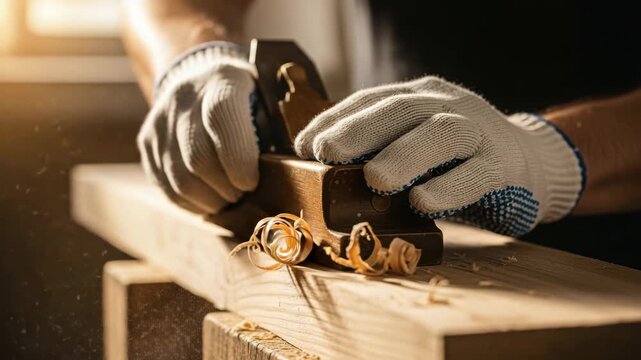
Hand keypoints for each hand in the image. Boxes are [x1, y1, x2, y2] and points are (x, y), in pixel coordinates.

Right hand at [137, 43, 258, 213]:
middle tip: (244, 194)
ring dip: (210, 200)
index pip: (221, 117)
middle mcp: (184, 97)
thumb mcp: (265, 100)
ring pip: (180, 179)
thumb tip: (276, 175)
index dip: (237, 157)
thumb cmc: (246, 98)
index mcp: (222, 80)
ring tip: (229, 199)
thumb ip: (270, 131)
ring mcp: (160, 121)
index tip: (251, 183)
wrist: (198, 76)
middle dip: (226, 187)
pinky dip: (192, 202)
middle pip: (198, 157)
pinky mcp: (146, 141)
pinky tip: (210, 200)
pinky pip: (166, 186)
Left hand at [295, 76, 585, 235]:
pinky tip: (424, 202)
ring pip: (443, 134)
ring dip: (405, 156)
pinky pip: (477, 174)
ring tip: (374, 180)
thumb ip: (381, 146)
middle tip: (327, 153)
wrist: (531, 164)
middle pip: (404, 109)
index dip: (336, 119)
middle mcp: (450, 106)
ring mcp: (480, 134)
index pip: (373, 99)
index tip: (305, 144)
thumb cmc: (457, 159)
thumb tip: (320, 166)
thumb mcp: (418, 141)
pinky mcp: (503, 168)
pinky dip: (448, 187)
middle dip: (361, 130)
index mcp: (422, 97)